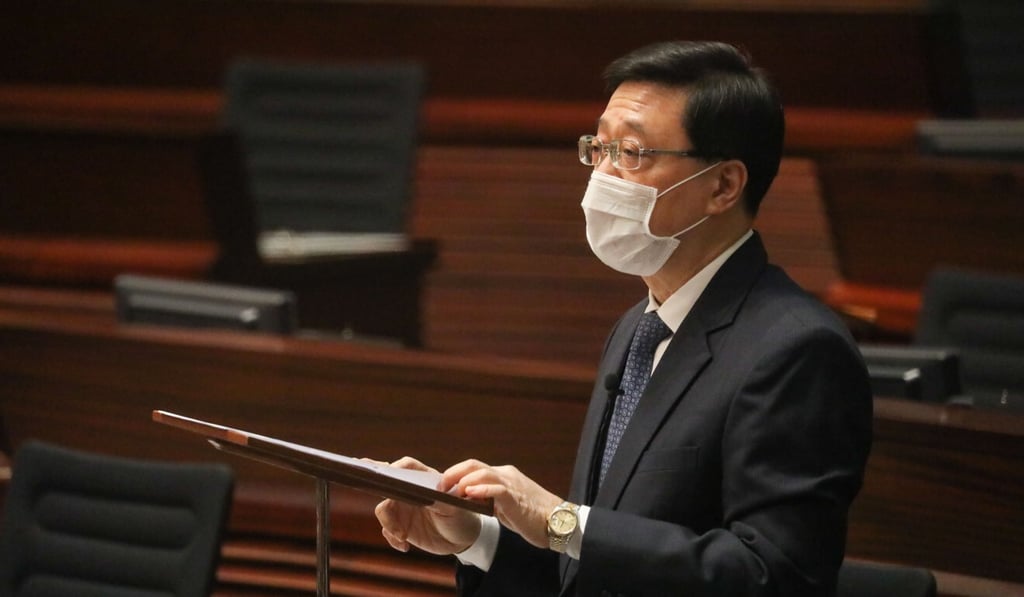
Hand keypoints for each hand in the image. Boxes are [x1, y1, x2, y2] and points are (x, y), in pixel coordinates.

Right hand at [374, 457, 482, 554]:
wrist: (462, 538)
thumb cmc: (462, 515)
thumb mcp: (455, 508)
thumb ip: (441, 500)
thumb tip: (429, 495)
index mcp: (424, 478)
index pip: (406, 466)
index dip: (395, 467)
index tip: (388, 476)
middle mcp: (410, 490)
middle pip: (387, 483)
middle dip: (372, 480)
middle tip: (358, 476)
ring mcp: (403, 507)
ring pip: (383, 510)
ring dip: (389, 524)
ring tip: (402, 537)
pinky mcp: (400, 525)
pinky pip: (386, 530)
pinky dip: (392, 538)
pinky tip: (405, 546)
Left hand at [441, 459, 561, 548]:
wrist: (558, 522)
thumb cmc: (531, 516)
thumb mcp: (504, 506)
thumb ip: (488, 500)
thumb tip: (467, 500)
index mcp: (503, 475)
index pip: (473, 467)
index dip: (454, 473)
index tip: (440, 485)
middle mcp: (506, 474)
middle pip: (473, 465)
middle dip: (452, 473)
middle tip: (438, 486)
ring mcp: (512, 483)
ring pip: (482, 472)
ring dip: (462, 480)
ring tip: (448, 490)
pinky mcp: (516, 497)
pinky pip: (497, 488)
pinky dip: (481, 489)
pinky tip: (468, 494)